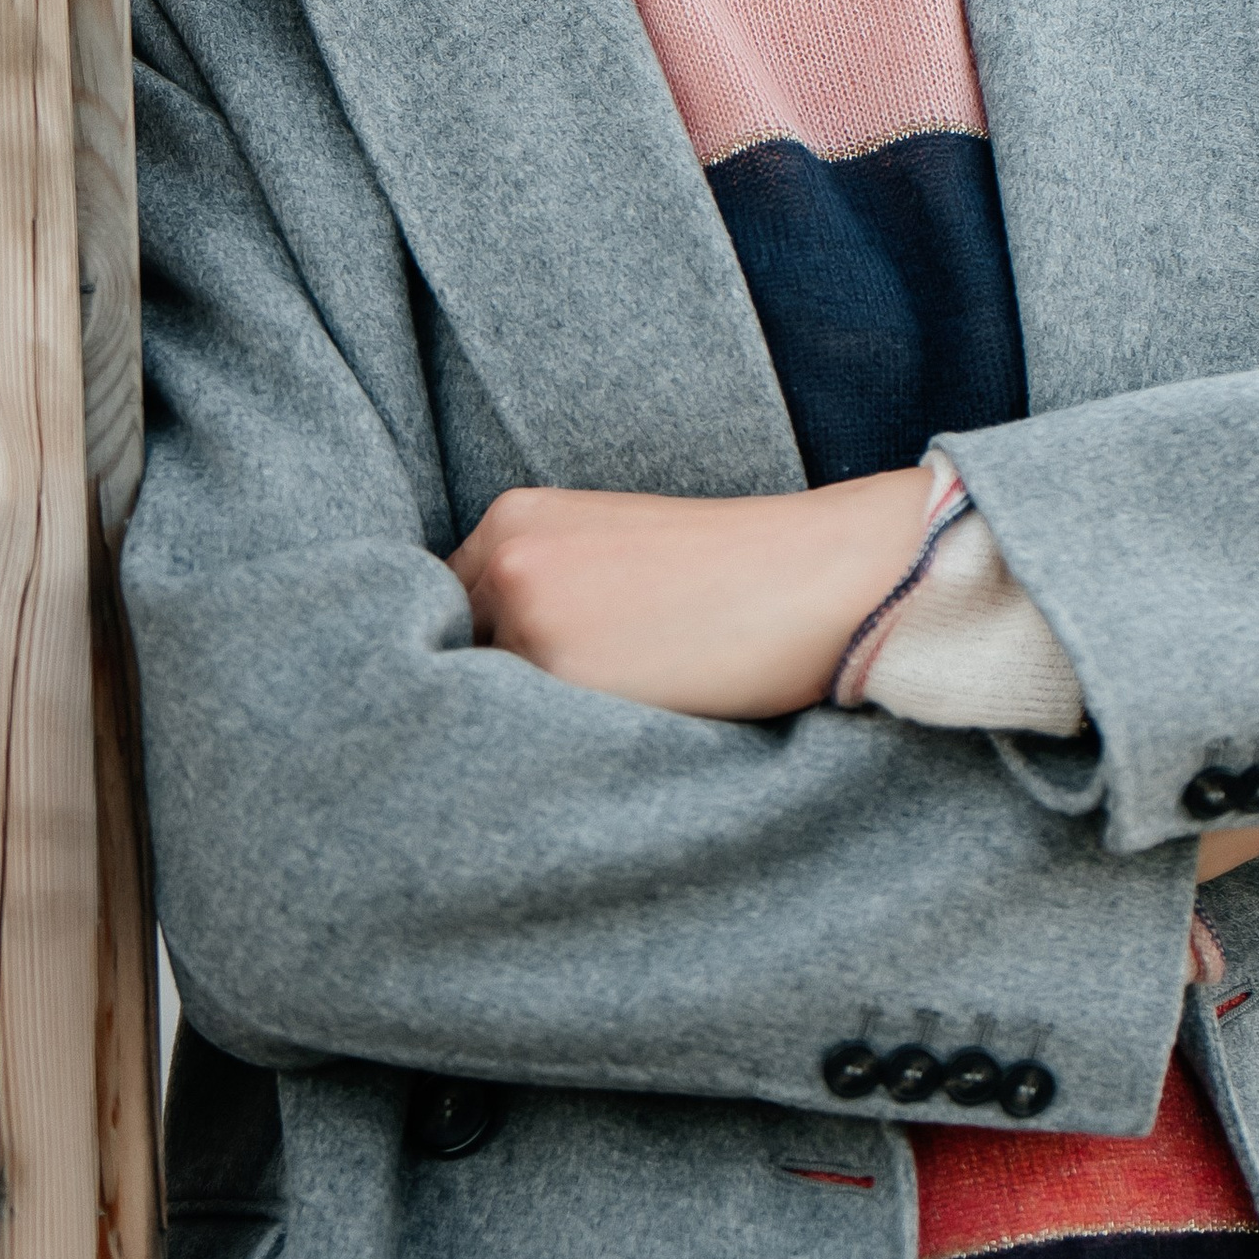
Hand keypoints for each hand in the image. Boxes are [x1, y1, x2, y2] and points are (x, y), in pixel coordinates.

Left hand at [451, 465, 936, 719]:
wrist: (811, 577)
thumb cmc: (726, 571)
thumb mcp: (609, 548)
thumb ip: (539, 585)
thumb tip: (476, 662)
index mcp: (513, 516)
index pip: (447, 603)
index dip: (478, 649)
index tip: (511, 678)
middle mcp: (506, 559)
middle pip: (454, 651)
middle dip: (490, 685)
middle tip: (563, 704)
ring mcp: (529, 616)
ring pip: (488, 698)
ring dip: (525, 719)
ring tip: (612, 706)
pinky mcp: (563, 673)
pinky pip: (534, 731)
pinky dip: (564, 742)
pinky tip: (623, 724)